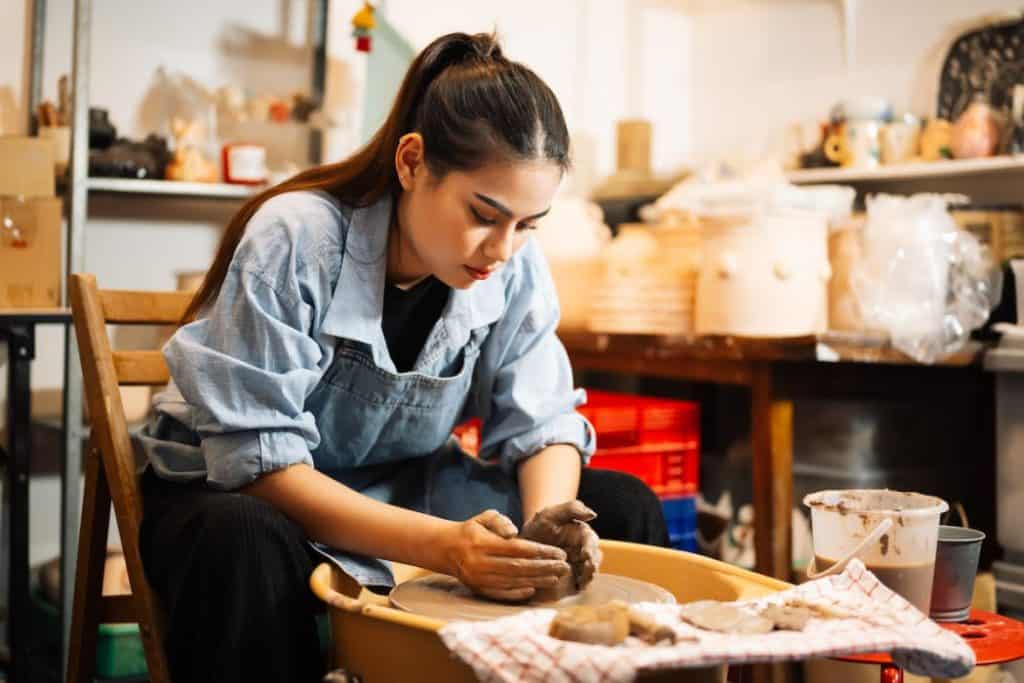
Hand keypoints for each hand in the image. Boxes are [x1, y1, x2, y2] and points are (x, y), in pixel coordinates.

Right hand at [441, 509, 570, 602]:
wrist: (446, 549)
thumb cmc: (472, 530)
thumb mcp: (483, 518)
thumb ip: (499, 521)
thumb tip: (514, 533)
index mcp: (481, 543)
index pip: (517, 549)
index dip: (540, 552)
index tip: (559, 553)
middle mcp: (479, 563)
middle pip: (518, 567)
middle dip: (544, 568)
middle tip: (564, 567)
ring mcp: (478, 579)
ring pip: (513, 582)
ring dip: (537, 580)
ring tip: (556, 577)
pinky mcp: (478, 589)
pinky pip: (501, 594)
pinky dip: (518, 593)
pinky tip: (534, 589)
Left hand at [520, 500, 601, 590]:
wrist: (525, 546)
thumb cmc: (539, 527)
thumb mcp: (550, 514)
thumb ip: (571, 509)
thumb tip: (593, 514)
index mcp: (582, 534)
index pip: (591, 541)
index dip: (590, 548)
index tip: (585, 555)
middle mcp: (584, 550)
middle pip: (595, 558)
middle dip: (592, 565)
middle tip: (587, 570)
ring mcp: (580, 565)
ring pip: (590, 572)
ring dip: (589, 576)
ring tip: (582, 581)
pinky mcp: (574, 579)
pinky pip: (581, 584)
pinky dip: (581, 585)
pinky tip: (576, 587)